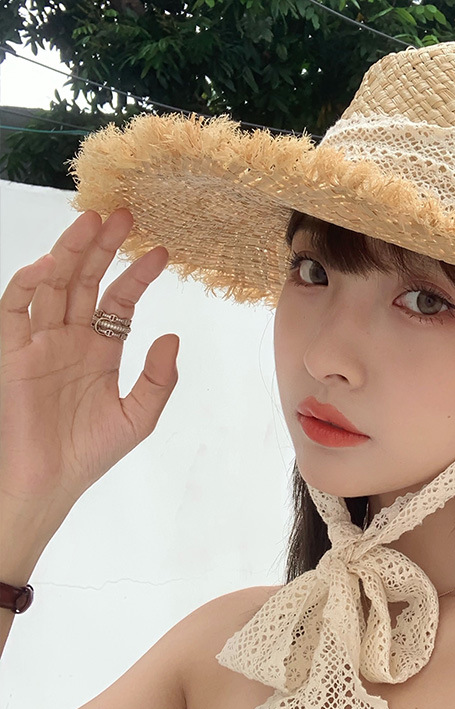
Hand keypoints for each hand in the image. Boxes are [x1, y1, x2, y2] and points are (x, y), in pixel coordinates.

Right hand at [0, 209, 178, 532]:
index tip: (161, 252)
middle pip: (87, 281)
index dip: (138, 275)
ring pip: (53, 285)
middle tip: (125, 214)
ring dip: (71, 252)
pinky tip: (50, 264)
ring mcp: (39, 341)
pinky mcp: (10, 352)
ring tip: (92, 221)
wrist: (44, 482)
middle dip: (104, 248)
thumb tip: (172, 338)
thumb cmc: (88, 453)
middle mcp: (70, 338)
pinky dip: (27, 284)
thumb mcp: (137, 415)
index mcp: (100, 350)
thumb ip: (158, 378)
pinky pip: (14, 309)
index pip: (120, 301)